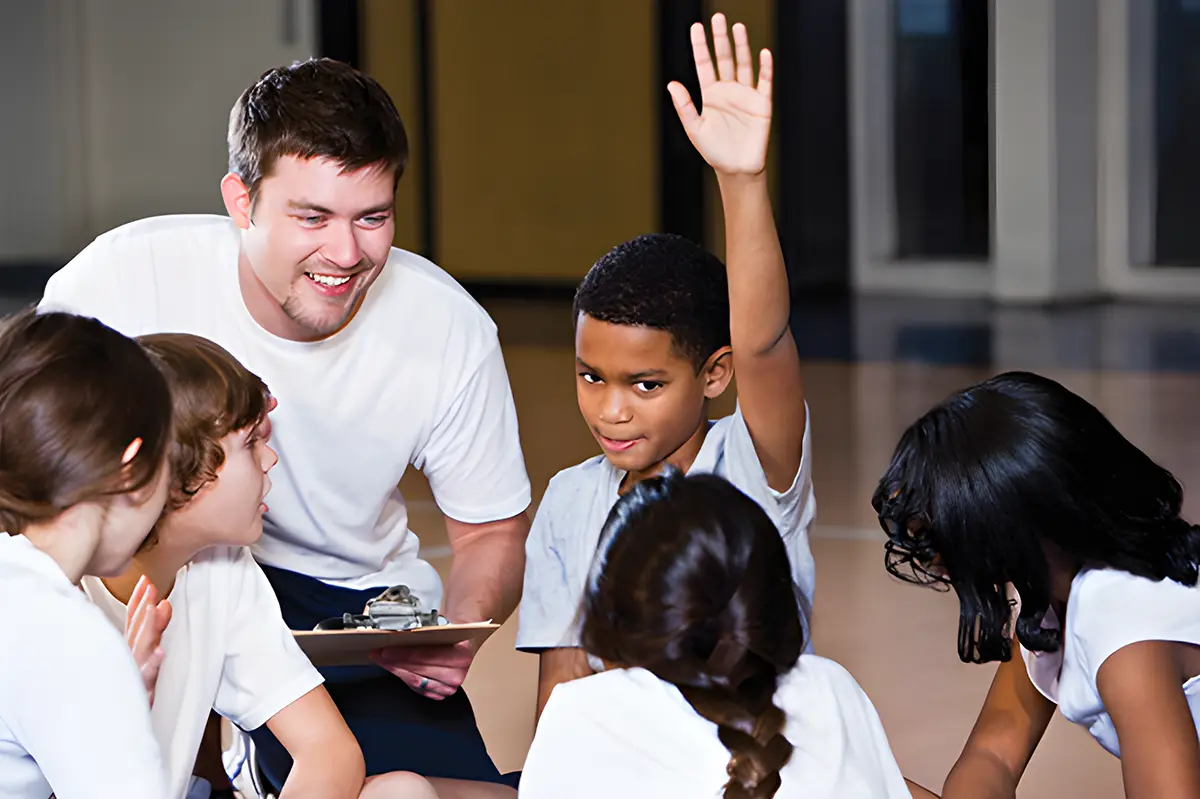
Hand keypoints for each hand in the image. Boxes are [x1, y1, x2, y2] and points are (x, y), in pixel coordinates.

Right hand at [126, 574, 171, 705]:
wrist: (110, 734)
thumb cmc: (125, 696)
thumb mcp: (139, 663)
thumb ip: (151, 632)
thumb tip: (164, 604)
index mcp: (127, 653)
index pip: (133, 623)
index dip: (138, 601)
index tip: (146, 581)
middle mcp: (127, 662)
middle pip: (137, 632)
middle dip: (143, 608)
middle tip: (150, 587)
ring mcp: (131, 677)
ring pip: (141, 649)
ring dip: (149, 628)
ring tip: (157, 608)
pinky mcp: (137, 695)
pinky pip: (145, 679)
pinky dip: (151, 665)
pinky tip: (159, 652)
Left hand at [369, 641, 474, 700]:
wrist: (465, 641)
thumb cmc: (452, 634)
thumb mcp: (441, 628)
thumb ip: (423, 633)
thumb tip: (396, 634)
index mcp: (461, 655)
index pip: (426, 656)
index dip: (403, 654)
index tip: (386, 650)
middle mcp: (457, 675)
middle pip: (418, 670)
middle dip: (395, 662)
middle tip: (378, 654)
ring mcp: (449, 688)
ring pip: (416, 681)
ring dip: (396, 670)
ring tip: (382, 661)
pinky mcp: (441, 694)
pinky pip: (417, 688)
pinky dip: (404, 677)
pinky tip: (394, 669)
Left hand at [667, 13, 772, 175]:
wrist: (736, 169)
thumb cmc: (714, 151)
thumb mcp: (694, 128)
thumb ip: (684, 106)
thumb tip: (671, 83)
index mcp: (710, 94)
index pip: (704, 64)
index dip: (700, 46)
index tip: (696, 27)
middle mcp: (728, 90)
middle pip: (724, 58)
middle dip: (721, 39)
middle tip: (718, 17)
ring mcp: (746, 95)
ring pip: (743, 65)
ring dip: (741, 46)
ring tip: (737, 27)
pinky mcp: (762, 104)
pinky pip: (764, 82)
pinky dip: (765, 68)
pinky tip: (763, 53)